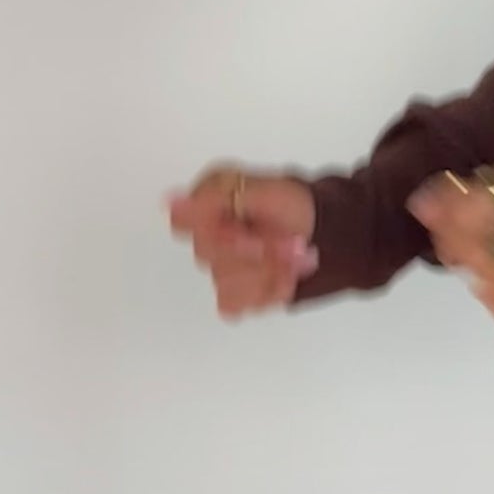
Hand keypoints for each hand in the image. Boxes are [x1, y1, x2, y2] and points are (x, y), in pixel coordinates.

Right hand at [167, 167, 318, 317]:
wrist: (322, 231)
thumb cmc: (291, 205)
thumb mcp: (264, 189)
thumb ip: (219, 196)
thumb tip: (170, 202)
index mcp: (206, 205)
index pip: (183, 222)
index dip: (218, 228)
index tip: (248, 228)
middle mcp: (205, 238)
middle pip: (210, 256)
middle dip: (259, 249)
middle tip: (291, 240)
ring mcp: (218, 269)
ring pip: (225, 283)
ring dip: (268, 272)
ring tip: (295, 257)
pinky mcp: (233, 295)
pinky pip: (235, 304)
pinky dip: (266, 292)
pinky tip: (284, 278)